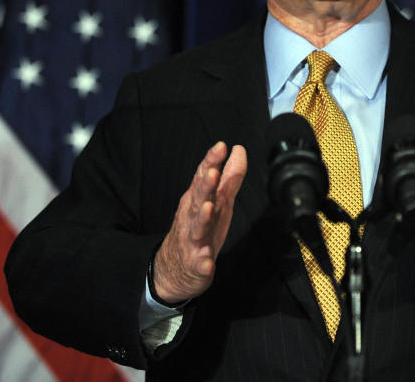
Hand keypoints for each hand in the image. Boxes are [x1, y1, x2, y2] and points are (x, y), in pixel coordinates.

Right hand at [152, 142, 247, 301]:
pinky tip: (207, 263)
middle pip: (199, 198)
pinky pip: (199, 263)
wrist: (176, 268)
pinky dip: (202, 262)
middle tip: (212, 173)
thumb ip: (230, 177)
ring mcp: (192, 240)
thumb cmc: (201, 227)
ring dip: (203, 217)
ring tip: (209, 208)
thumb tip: (238, 150)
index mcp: (199, 199)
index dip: (212, 161)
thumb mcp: (219, 200)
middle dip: (205, 186)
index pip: (204, 176)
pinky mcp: (195, 264)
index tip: (221, 146)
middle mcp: (192, 216)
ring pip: (197, 227)